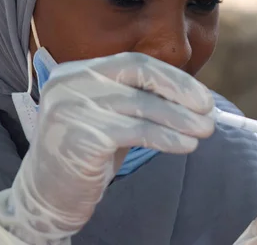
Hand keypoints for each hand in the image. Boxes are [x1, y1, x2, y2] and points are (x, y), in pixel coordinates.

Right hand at [0, 52, 214, 244]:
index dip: (173, 78)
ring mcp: (71, 106)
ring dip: (180, 118)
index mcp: (78, 71)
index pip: (134, 62)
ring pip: (140, 104)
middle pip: (138, 73)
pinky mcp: (80, 135)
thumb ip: (142, 99)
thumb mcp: (113, 117)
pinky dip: (167, 138)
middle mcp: (70, 82)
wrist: (47, 195)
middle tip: (209, 111)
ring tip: (204, 131)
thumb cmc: (88, 153)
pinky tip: (186, 146)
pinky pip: (135, 132)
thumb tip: (195, 96)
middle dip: (180, 91)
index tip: (202, 96)